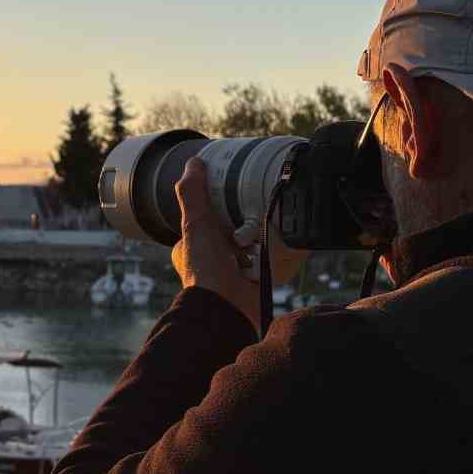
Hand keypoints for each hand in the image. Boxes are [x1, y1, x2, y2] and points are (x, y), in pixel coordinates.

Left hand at [170, 157, 261, 328]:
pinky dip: (273, 251)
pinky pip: (267, 260)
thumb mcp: (195, 225)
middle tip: (255, 207)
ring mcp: (234, 273)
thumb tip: (194, 163)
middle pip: (231, 231)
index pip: (206, 220)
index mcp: (192, 249)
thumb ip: (192, 194)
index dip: (217, 208)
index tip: (231, 195)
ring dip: (259, 235)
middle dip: (243, 220)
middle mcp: (212, 262)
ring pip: (251, 244)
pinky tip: (280, 240)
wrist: (226, 310)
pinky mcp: (255, 282)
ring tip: (268, 221)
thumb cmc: (205, 270)